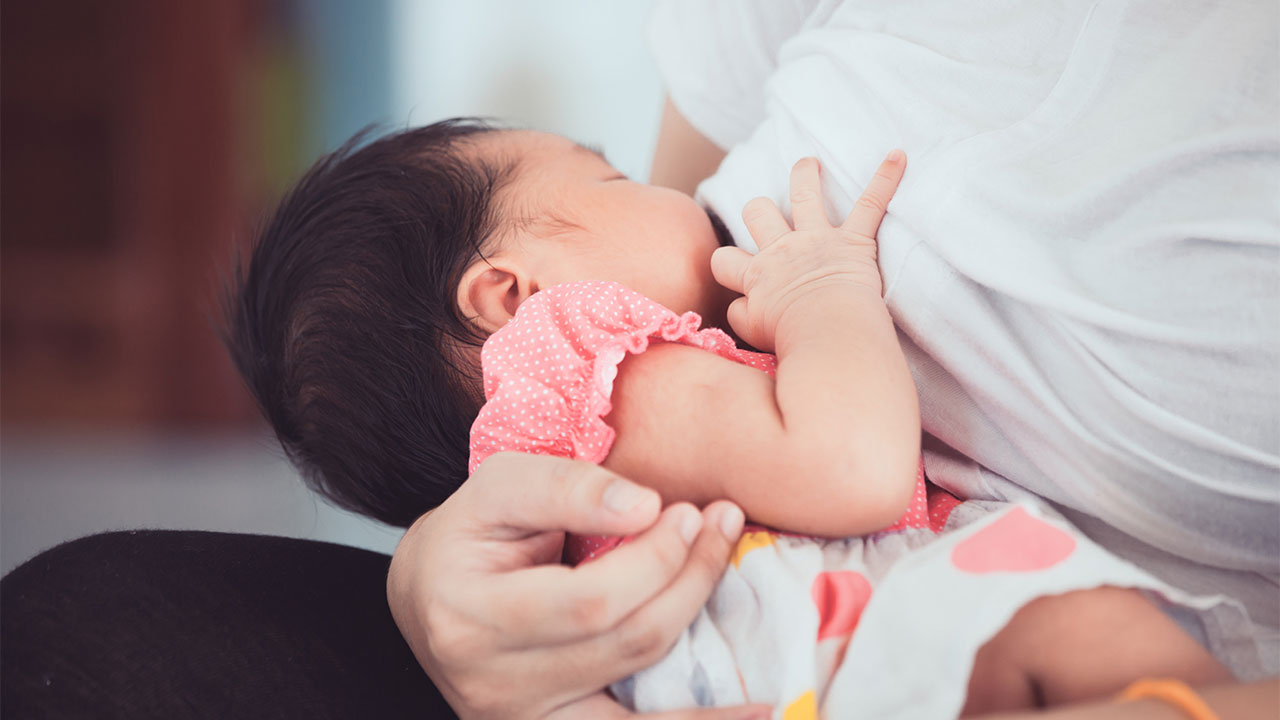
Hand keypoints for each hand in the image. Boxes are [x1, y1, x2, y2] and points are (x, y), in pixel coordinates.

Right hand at [386, 452, 769, 719]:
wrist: (428, 596)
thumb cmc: (469, 532)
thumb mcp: (499, 487)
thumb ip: (568, 487)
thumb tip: (647, 506)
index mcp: (470, 617)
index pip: (589, 602)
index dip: (654, 560)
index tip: (690, 511)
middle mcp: (492, 686)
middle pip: (624, 644)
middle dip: (689, 580)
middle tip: (721, 526)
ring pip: (640, 695)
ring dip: (700, 635)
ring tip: (739, 585)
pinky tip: (755, 714)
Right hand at [710, 151, 905, 350]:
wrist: (828, 332)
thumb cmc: (792, 339)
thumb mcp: (751, 332)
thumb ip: (741, 314)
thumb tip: (741, 304)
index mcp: (757, 275)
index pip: (725, 260)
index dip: (727, 265)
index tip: (735, 272)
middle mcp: (782, 249)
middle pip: (758, 213)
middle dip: (758, 210)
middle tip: (763, 211)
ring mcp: (818, 240)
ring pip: (804, 193)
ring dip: (805, 175)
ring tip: (808, 164)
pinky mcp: (854, 240)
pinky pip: (871, 203)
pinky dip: (885, 179)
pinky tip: (897, 156)